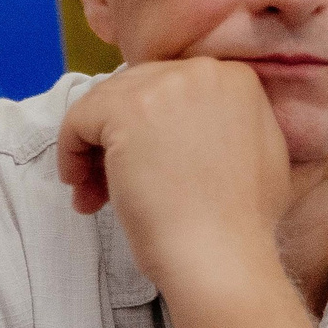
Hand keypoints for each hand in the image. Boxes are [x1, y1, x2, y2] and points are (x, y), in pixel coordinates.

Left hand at [57, 59, 293, 297]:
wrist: (222, 257)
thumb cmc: (239, 223)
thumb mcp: (257, 153)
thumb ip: (225, 122)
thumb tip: (182, 122)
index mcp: (236, 79)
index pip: (171, 89)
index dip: (151, 129)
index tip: (146, 166)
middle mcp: (203, 70)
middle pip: (135, 91)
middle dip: (118, 137)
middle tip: (109, 185)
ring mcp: (164, 86)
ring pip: (104, 103)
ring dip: (93, 148)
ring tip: (93, 193)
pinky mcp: (126, 109)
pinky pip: (79, 119)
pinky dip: (70, 152)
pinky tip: (80, 188)